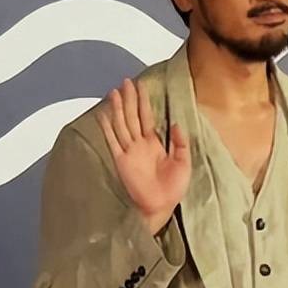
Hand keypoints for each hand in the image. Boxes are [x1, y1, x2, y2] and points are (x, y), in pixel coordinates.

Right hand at [99, 77, 191, 229]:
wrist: (161, 206)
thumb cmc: (173, 188)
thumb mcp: (184, 162)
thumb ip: (180, 142)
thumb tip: (175, 123)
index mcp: (155, 144)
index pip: (147, 117)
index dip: (143, 101)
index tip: (140, 85)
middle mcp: (140, 145)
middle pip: (132, 116)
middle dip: (129, 99)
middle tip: (125, 81)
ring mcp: (129, 151)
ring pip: (122, 124)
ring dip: (117, 109)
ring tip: (113, 92)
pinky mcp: (121, 161)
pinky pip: (113, 141)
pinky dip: (107, 128)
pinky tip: (103, 116)